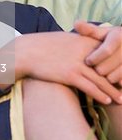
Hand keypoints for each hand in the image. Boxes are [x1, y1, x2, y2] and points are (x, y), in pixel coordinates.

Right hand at [0, 31, 121, 104]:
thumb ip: (78, 42)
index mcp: (83, 41)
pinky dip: (100, 94)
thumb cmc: (43, 45)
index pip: (107, 52)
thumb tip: (85, 48)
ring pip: (101, 79)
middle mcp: (84, 52)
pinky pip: (89, 86)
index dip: (117, 62)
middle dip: (119, 78)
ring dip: (113, 90)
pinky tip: (108, 100)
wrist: (26, 51)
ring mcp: (77, 63)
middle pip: (108, 67)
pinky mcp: (70, 74)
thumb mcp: (64, 38)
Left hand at [74, 21, 121, 85]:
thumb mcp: (101, 33)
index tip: (87, 61)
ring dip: (105, 78)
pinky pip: (121, 83)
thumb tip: (76, 23)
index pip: (106, 50)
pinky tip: (111, 78)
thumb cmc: (108, 40)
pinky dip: (114, 83)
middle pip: (108, 67)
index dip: (95, 58)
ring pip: (114, 77)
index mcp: (119, 36)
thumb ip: (89, 30)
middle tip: (94, 69)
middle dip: (98, 70)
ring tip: (102, 74)